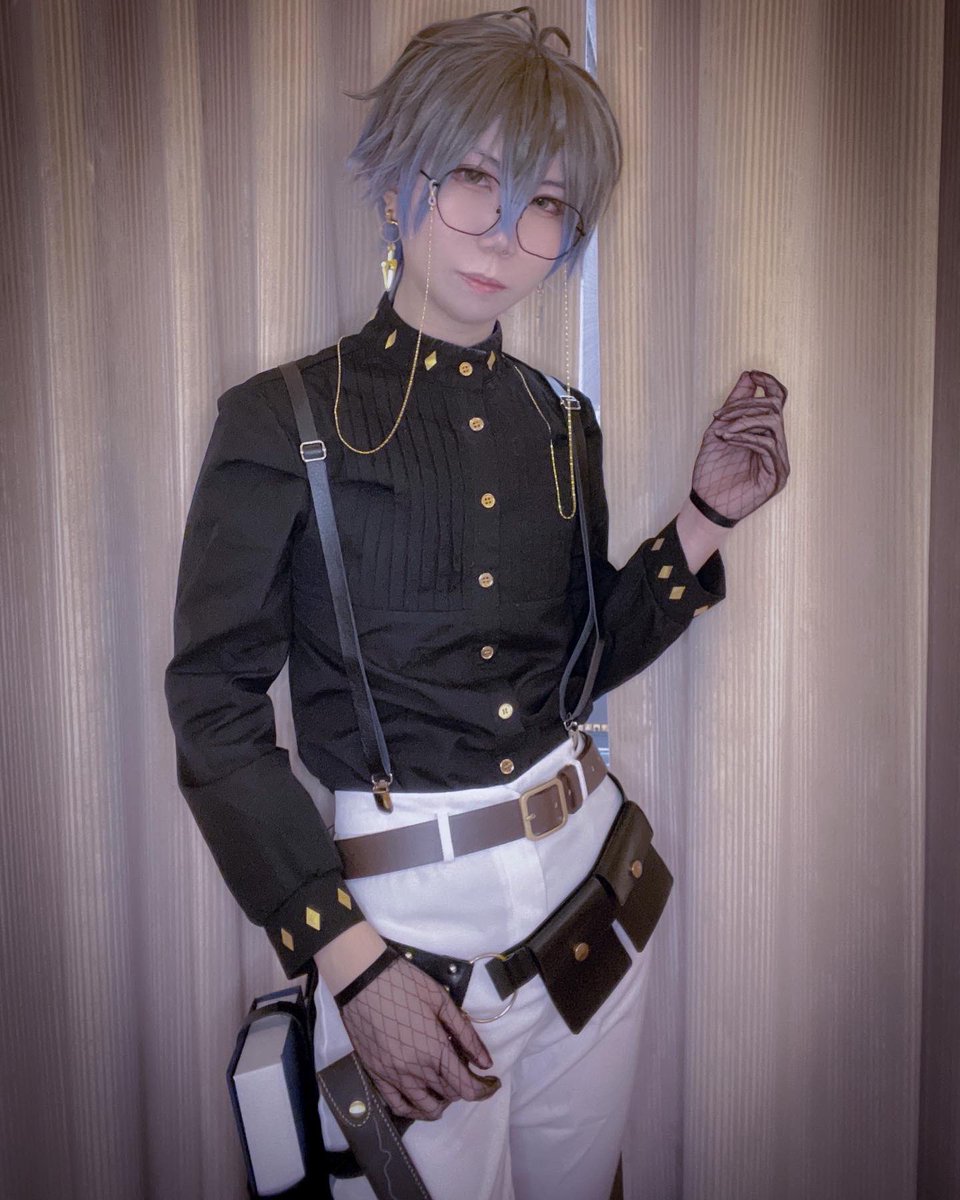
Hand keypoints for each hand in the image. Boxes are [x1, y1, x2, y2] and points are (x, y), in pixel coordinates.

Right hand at [339, 954, 499, 1120]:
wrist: (363, 979)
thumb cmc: (405, 984)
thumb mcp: (441, 1001)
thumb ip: (466, 1034)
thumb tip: (486, 1062)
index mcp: (435, 1050)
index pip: (466, 1087)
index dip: (484, 1090)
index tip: (492, 1083)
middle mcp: (415, 1070)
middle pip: (448, 1095)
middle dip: (464, 1087)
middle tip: (467, 1071)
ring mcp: (394, 1076)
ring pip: (424, 1107)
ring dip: (441, 1102)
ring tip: (446, 1087)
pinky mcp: (376, 1075)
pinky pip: (397, 1105)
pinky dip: (413, 1109)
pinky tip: (420, 1099)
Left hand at [691, 369, 789, 523]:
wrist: (705, 503)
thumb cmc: (711, 471)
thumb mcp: (720, 430)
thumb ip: (736, 405)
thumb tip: (749, 376)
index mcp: (765, 433)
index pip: (779, 400)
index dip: (770, 383)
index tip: (753, 374)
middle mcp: (777, 445)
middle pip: (774, 408)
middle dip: (745, 406)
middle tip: (718, 416)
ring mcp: (779, 461)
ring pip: (772, 423)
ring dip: (743, 422)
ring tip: (722, 432)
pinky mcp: (777, 476)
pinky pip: (768, 445)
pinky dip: (746, 437)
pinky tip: (728, 440)